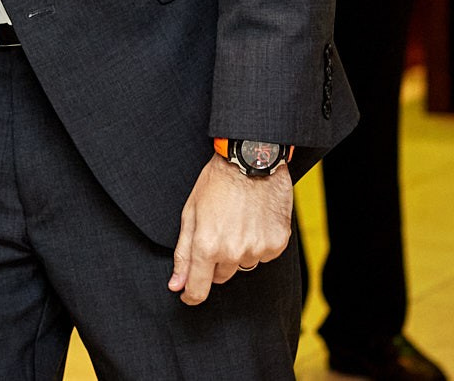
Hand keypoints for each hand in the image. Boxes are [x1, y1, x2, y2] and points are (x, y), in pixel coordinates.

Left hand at [167, 156, 292, 304]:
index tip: (188, 294)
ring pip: (244, 264)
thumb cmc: (218, 181)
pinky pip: (264, 255)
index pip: (198, 289)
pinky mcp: (277, 243)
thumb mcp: (191, 213)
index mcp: (207, 245)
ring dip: (239, 250)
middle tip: (217, 231)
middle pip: (221, 276)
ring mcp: (257, 249)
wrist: (252, 159)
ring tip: (238, 220)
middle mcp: (233, 252)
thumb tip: (176, 285)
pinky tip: (254, 220)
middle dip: (216, 261)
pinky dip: (258, 243)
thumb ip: (183, 253)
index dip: (191, 294)